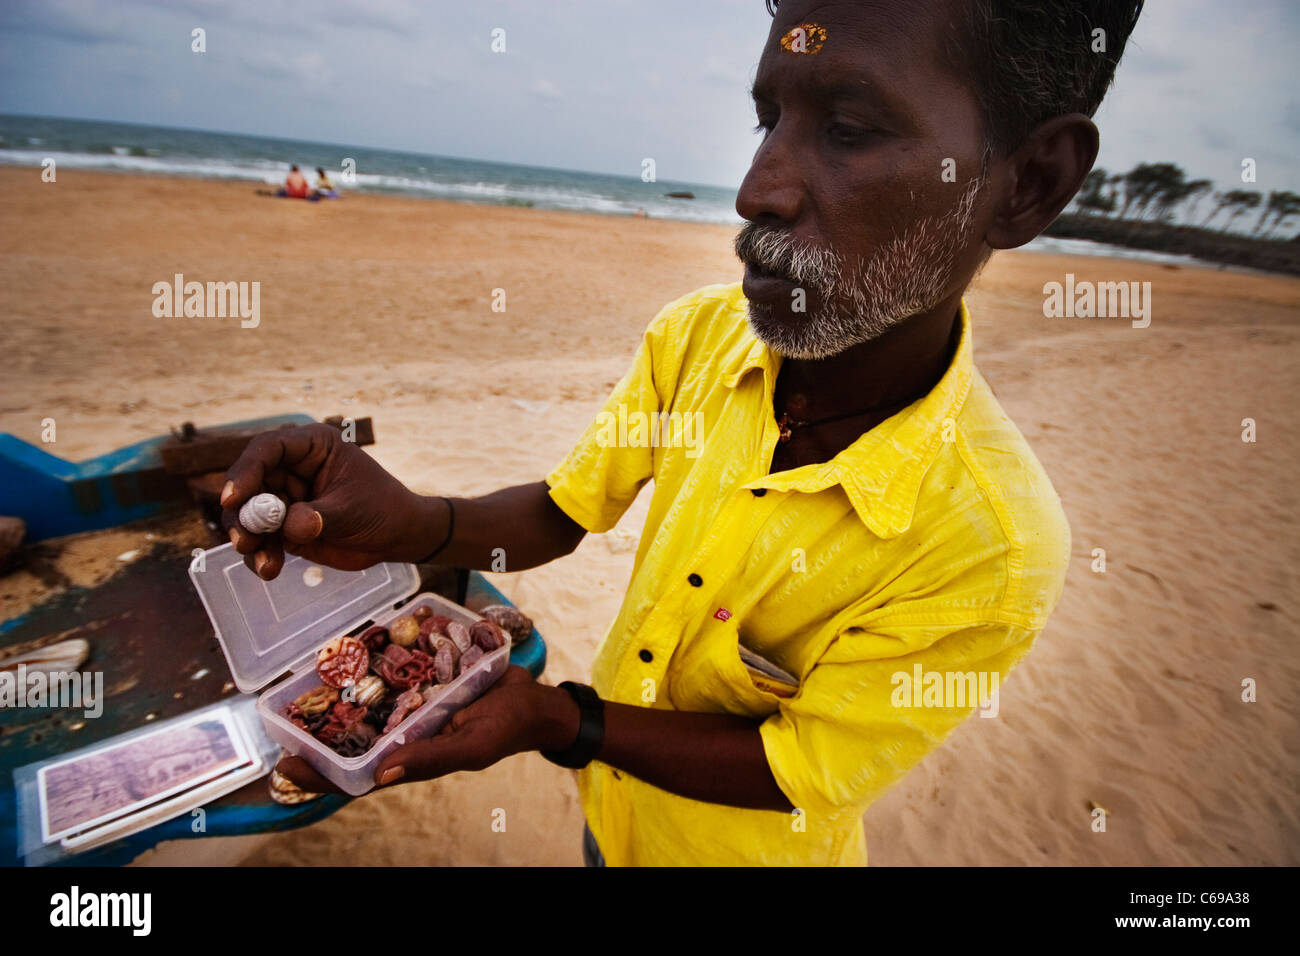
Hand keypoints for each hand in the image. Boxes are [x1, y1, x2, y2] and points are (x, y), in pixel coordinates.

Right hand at [219, 423, 442, 579]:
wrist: (396, 537)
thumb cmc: (382, 509)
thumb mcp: (353, 509)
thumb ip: (319, 516)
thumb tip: (290, 525)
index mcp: (312, 447)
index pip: (268, 449)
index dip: (246, 470)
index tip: (234, 498)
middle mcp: (291, 468)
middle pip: (249, 484)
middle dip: (242, 514)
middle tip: (244, 541)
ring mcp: (285, 498)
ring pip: (248, 515)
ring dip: (248, 540)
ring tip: (264, 563)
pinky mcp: (283, 526)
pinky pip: (260, 539)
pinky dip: (259, 555)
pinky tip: (269, 569)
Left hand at [275, 667, 580, 794]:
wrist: (535, 698)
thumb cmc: (507, 728)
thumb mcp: (473, 746)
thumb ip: (430, 759)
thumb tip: (382, 777)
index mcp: (411, 758)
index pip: (356, 776)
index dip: (321, 774)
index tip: (286, 764)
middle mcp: (404, 733)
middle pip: (352, 738)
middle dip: (317, 733)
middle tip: (282, 718)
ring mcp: (412, 706)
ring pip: (366, 705)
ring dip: (339, 698)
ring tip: (305, 681)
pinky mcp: (423, 680)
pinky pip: (391, 674)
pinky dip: (372, 664)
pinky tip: (351, 650)